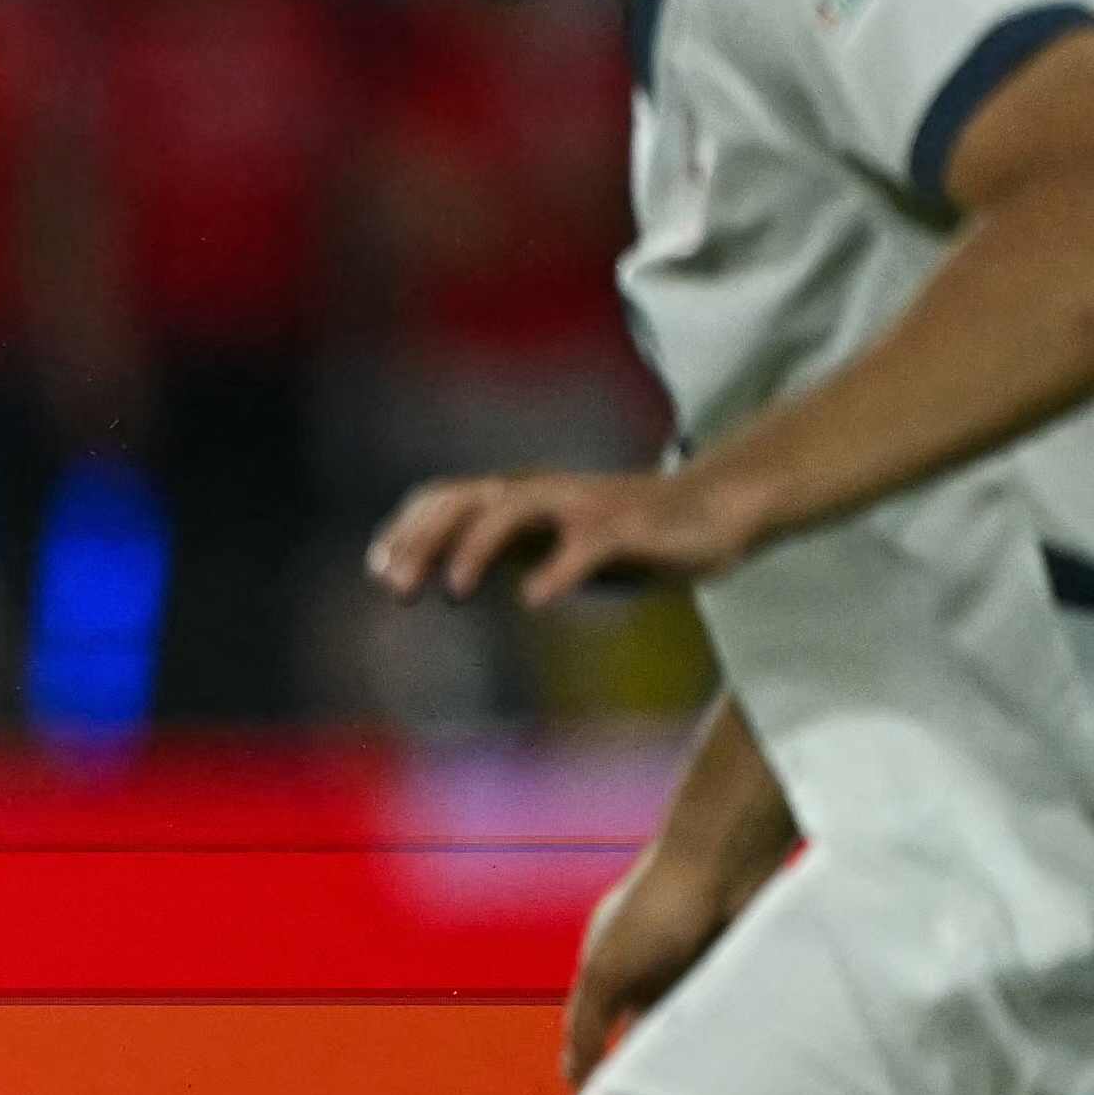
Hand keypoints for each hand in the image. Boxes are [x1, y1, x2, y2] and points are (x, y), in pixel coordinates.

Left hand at [369, 463, 749, 606]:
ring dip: (476, 547)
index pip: (446, 498)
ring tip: (455, 590)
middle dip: (423, 540)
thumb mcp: (554, 542)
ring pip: (514, 509)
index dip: (407, 529)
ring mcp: (584, 506)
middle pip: (466, 499)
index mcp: (522, 498)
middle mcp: (544, 494)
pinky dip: (556, 571)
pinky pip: (585, 545)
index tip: (379, 570)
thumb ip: (505, 551)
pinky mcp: (627, 528)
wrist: (716, 510)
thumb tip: (443, 573)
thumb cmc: (627, 533)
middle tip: (396, 588)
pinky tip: (535, 600)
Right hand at [562, 836, 764, 1085]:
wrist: (727, 860)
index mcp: (606, 973)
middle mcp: (647, 976)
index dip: (594, 1071)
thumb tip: (575, 1078)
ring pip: (688, 1033)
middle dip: (646, 1070)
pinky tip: (734, 1060)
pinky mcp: (734, 972)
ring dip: (691, 1056)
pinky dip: (726, 1039)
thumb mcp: (607, 970)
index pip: (591, 1037)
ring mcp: (692, 974)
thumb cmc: (659, 907)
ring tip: (699, 1089)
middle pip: (641, 1040)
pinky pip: (727, 1019)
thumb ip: (587, 1024)